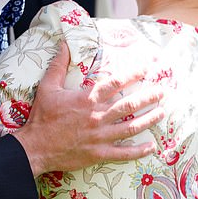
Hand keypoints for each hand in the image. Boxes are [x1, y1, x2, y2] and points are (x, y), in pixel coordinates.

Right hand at [13, 42, 163, 176]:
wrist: (35, 147)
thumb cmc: (42, 116)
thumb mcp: (48, 87)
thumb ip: (58, 65)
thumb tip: (64, 44)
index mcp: (87, 99)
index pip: (115, 83)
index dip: (132, 74)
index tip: (146, 69)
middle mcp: (97, 116)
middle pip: (128, 105)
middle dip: (148, 97)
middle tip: (162, 91)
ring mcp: (100, 136)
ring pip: (130, 127)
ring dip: (148, 119)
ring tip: (162, 112)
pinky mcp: (98, 154)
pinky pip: (123, 153)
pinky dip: (139, 150)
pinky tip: (151, 147)